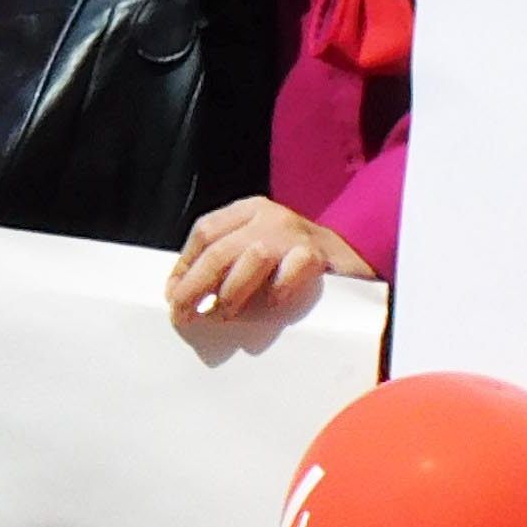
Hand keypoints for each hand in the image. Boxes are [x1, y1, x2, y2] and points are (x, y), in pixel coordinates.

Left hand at [165, 196, 376, 323]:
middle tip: (183, 315)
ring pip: (252, 257)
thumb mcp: (257, 253)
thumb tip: (183, 295)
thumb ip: (226, 265)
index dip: (184, 266)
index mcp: (248, 211)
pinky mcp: (320, 254)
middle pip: (219, 248)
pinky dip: (278, 289)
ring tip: (223, 314)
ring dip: (231, 291)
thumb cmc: (295, 263)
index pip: (205, 233)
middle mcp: (269, 217)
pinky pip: (294, 268)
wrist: (353, 260)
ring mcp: (296, 233)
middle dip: (195, 285)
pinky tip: (271, 305)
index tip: (172, 294)